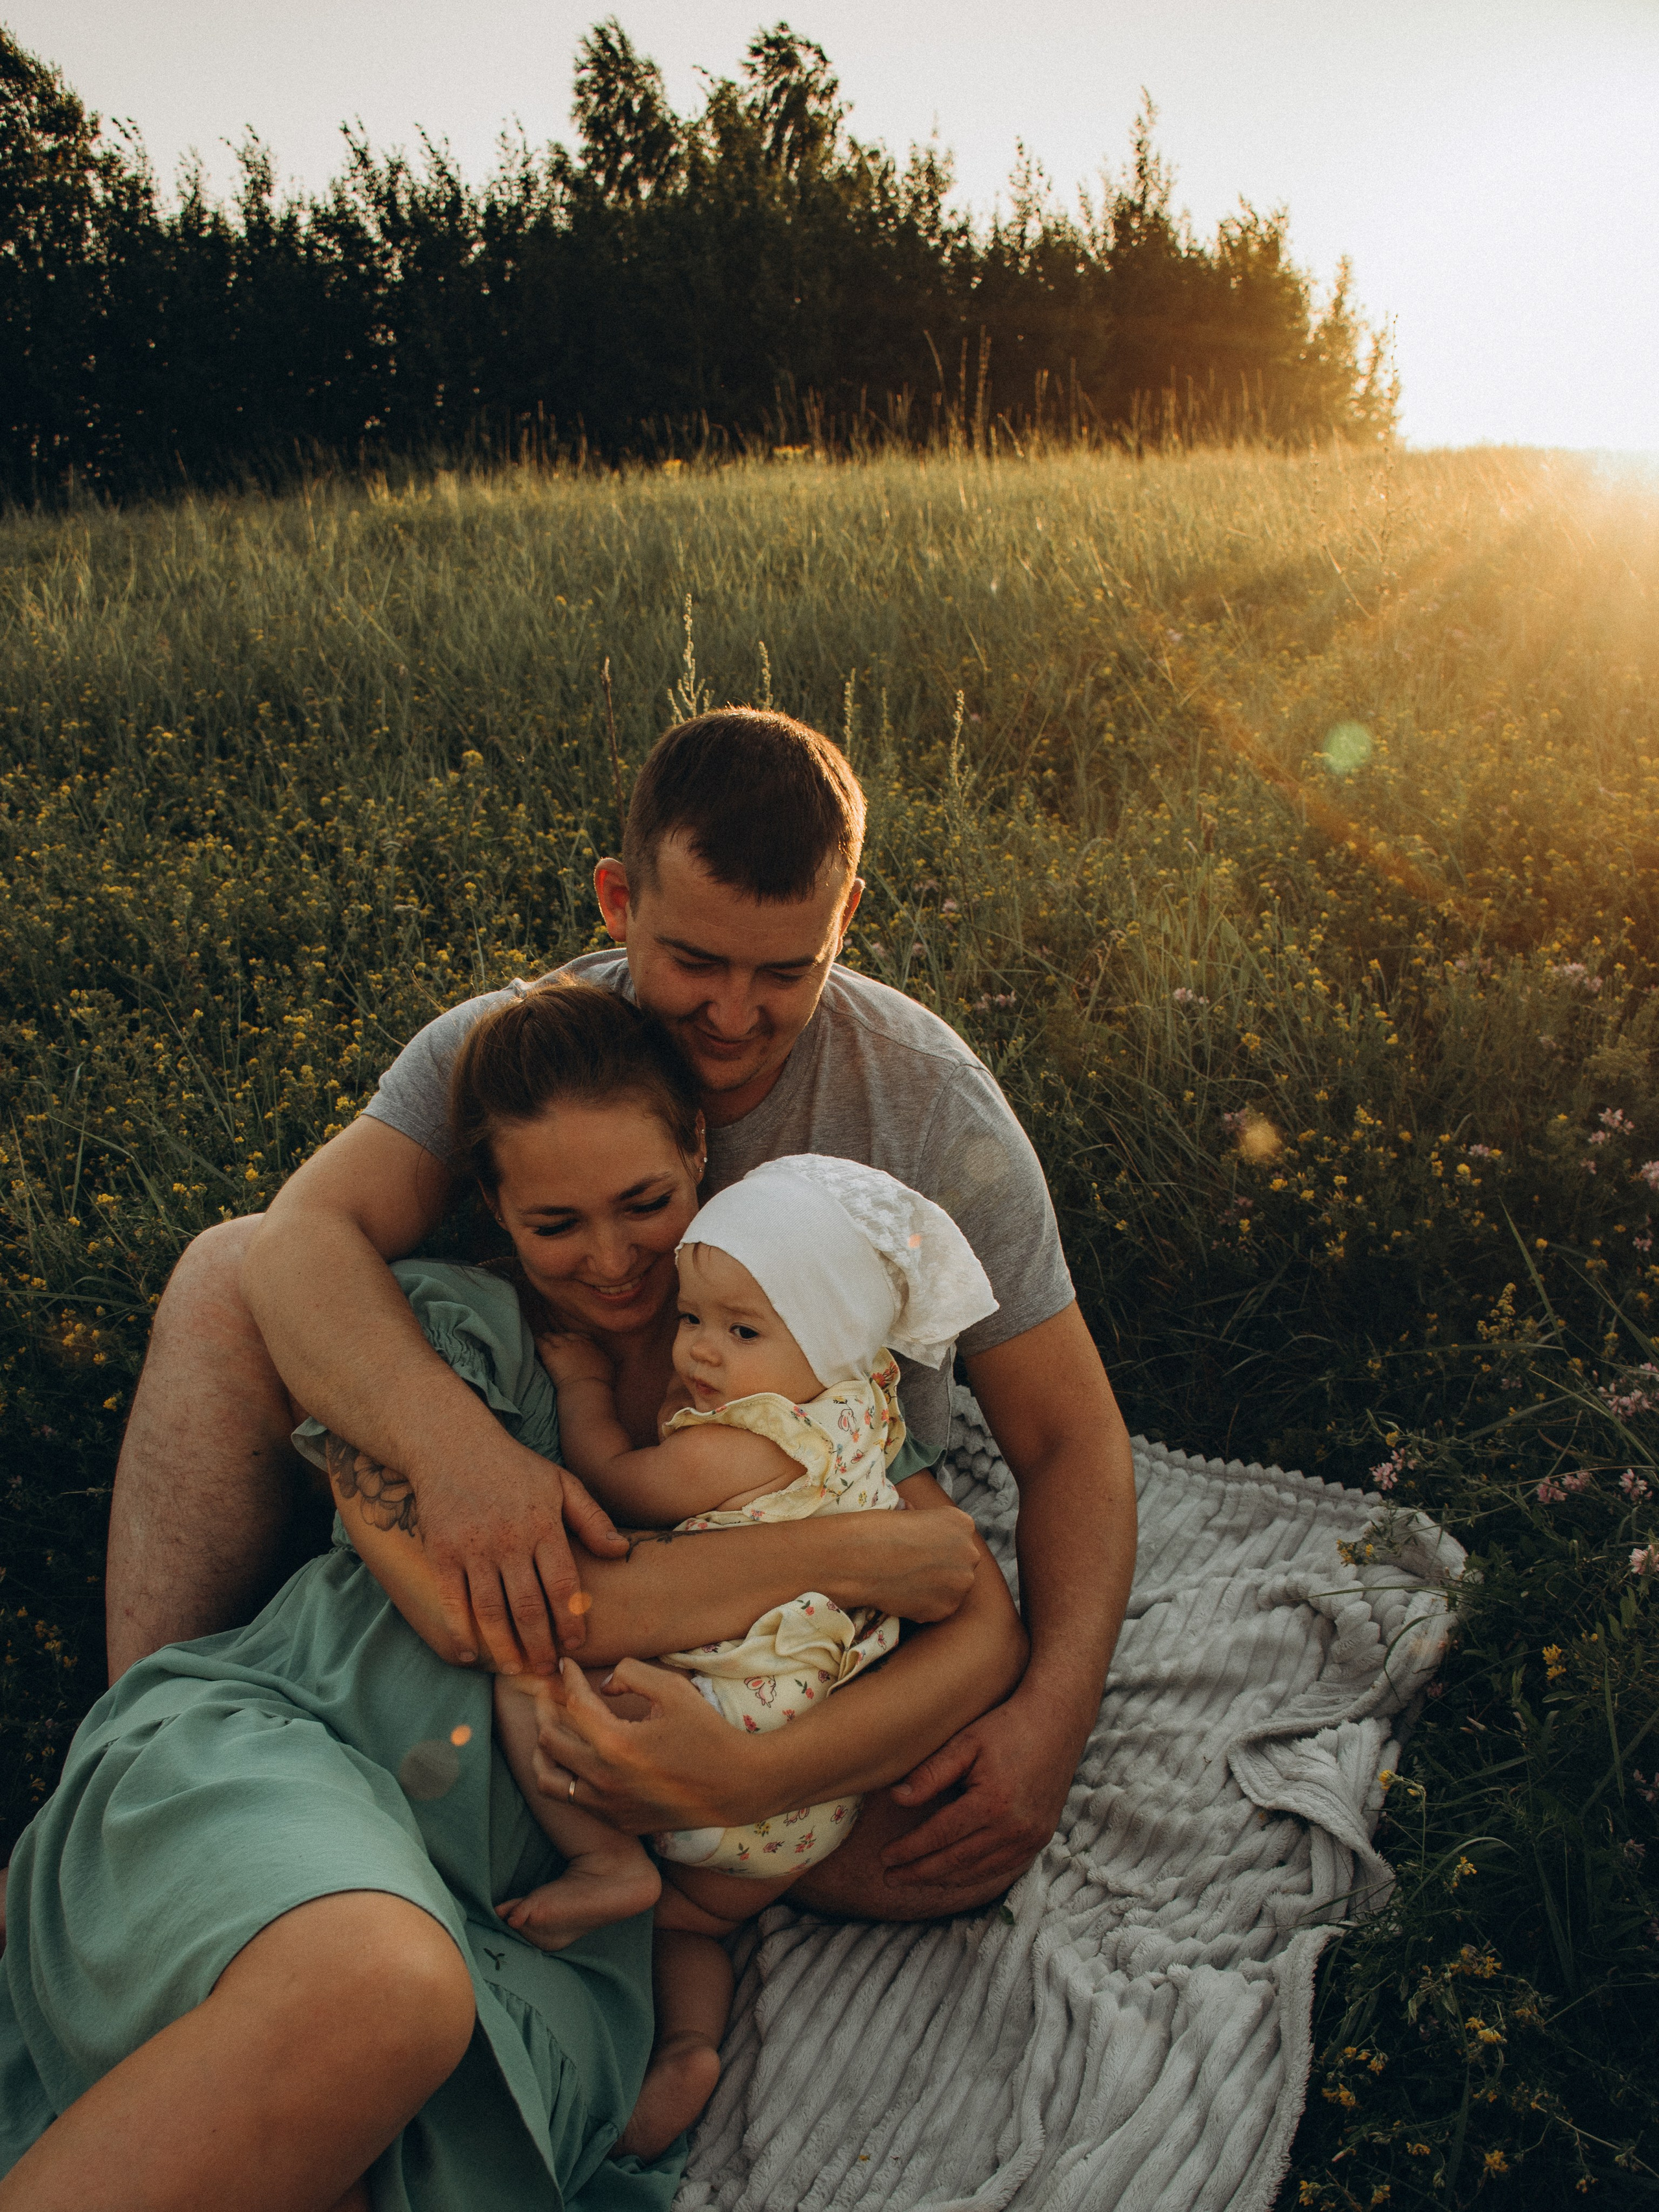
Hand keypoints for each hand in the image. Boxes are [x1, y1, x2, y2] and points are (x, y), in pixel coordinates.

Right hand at [413, 1431, 628, 1673]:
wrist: (453, 1444)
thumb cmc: (514, 1467)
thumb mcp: (562, 1482)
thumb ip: (592, 1518)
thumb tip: (621, 1551)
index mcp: (543, 1525)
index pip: (563, 1585)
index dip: (570, 1621)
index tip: (575, 1646)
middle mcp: (509, 1541)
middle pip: (527, 1607)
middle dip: (540, 1645)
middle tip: (548, 1672)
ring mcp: (472, 1549)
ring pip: (491, 1611)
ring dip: (505, 1647)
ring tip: (518, 1670)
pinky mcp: (442, 1553)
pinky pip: (452, 1601)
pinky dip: (461, 1632)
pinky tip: (471, 1655)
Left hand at [531, 1656, 766, 1831]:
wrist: (736, 1785)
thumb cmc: (707, 1732)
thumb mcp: (673, 1689)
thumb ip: (630, 1673)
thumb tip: (604, 1686)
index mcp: (616, 1744)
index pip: (573, 1705)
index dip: (567, 1678)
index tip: (566, 1664)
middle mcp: (604, 1779)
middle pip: (549, 1740)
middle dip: (546, 1709)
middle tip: (550, 1693)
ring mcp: (608, 1806)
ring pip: (549, 1779)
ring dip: (545, 1750)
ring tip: (551, 1729)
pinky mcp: (617, 1820)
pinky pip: (574, 1799)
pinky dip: (567, 1776)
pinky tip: (579, 1757)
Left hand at [535, 1330, 615, 1388]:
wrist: (588, 1388)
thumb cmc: (600, 1383)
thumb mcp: (608, 1368)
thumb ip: (603, 1360)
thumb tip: (603, 1362)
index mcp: (591, 1345)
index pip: (581, 1337)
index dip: (574, 1339)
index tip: (571, 1342)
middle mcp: (577, 1342)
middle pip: (565, 1335)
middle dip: (559, 1337)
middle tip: (554, 1340)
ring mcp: (562, 1346)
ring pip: (551, 1337)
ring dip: (546, 1337)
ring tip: (542, 1338)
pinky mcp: (550, 1353)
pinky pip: (540, 1342)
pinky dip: (537, 1341)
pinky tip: (533, 1340)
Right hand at [826, 1503, 979, 1621]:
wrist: (863, 1559)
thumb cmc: (880, 1529)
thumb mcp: (907, 1512)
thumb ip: (923, 1520)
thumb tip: (911, 1512)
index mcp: (962, 1524)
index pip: (958, 1535)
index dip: (939, 1542)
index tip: (921, 1546)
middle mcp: (970, 1553)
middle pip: (961, 1562)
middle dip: (943, 1566)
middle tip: (915, 1567)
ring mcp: (961, 1584)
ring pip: (953, 1587)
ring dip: (936, 1587)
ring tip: (908, 1582)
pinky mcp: (947, 1608)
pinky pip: (939, 1608)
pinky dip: (925, 1605)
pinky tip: (905, 1595)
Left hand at [879, 1690, 1073, 1895]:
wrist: (1057, 1721)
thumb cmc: (1006, 1726)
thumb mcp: (965, 1742)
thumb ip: (930, 1773)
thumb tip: (897, 1798)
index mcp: (992, 1803)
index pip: (939, 1836)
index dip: (909, 1850)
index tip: (884, 1857)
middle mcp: (1014, 1828)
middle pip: (956, 1861)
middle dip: (919, 1873)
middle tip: (890, 1878)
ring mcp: (1030, 1838)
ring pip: (978, 1871)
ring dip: (943, 1879)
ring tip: (913, 1879)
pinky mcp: (1040, 1839)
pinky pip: (1000, 1868)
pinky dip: (972, 1875)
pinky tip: (952, 1874)